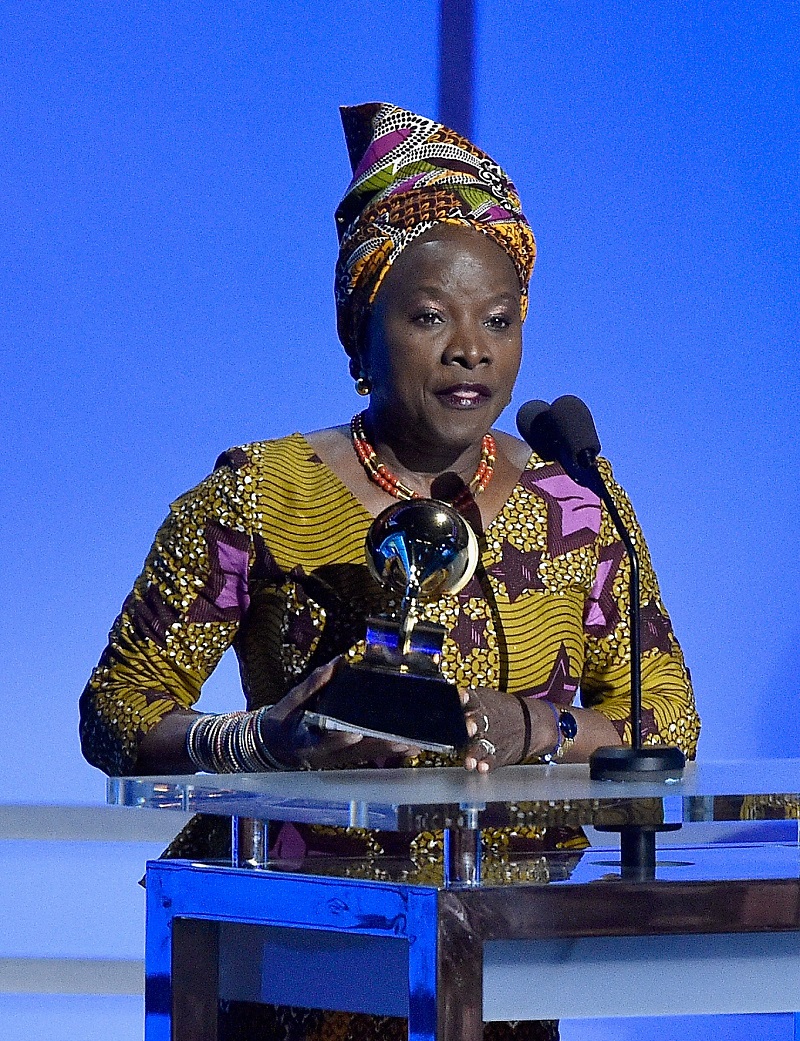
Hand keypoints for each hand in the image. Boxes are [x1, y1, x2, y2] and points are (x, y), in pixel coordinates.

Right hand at [259, 658, 416, 768]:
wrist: (273, 747)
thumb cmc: (283, 720)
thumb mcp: (291, 700)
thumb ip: (315, 683)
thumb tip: (340, 661)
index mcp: (303, 740)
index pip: (323, 740)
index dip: (338, 739)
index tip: (353, 735)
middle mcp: (323, 755)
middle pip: (354, 752)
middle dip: (379, 746)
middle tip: (403, 740)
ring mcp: (335, 760)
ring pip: (366, 757)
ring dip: (390, 752)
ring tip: (415, 745)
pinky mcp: (343, 761)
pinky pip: (369, 757)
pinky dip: (388, 753)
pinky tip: (409, 749)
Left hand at [460, 687, 558, 773]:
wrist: (529, 723)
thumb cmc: (498, 710)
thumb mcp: (484, 697)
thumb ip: (465, 700)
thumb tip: (442, 696)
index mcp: (479, 704)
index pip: (471, 699)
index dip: (465, 698)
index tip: (461, 696)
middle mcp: (484, 722)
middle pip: (476, 723)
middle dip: (471, 725)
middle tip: (469, 728)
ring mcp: (491, 740)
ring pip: (481, 746)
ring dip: (474, 752)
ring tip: (469, 760)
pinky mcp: (497, 755)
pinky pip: (492, 760)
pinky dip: (487, 764)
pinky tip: (482, 767)